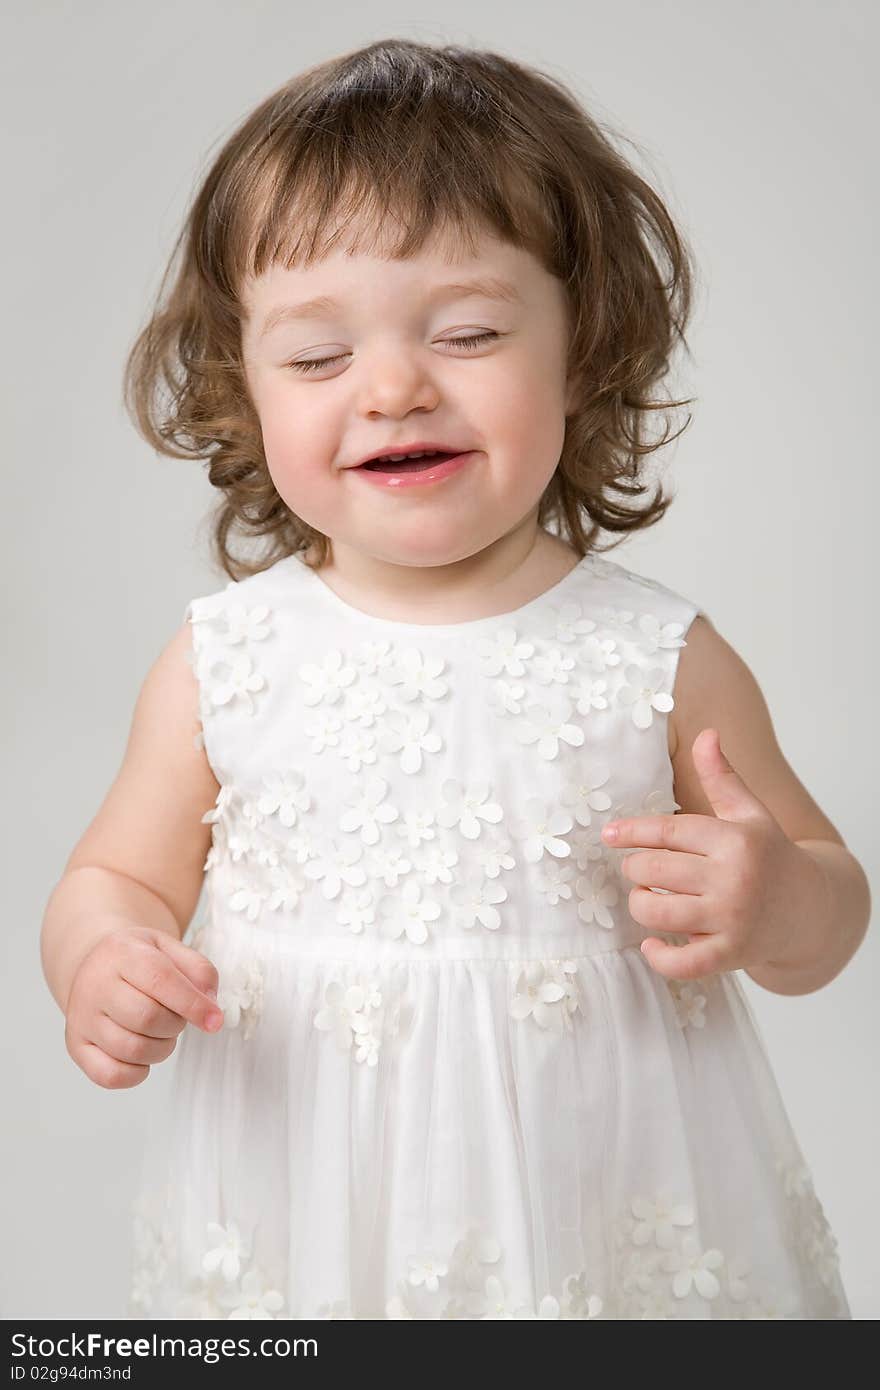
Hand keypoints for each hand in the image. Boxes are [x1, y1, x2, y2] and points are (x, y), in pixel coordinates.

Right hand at [65, 924, 222, 1089]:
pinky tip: (143, 1056)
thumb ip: (199, 971)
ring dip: (161, 1049)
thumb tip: (210, 1005)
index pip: (160, 980)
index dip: (193, 1004)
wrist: (96, 964)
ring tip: (161, 1033)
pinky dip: (137, 1073)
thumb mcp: (170, 949)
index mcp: (122, 953)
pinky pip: (110, 1076)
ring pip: (131, 1050)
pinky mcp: (76, 1046)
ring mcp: (81, 1018)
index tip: (215, 1021)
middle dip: (175, 1025)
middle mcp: (95, 985)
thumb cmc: (139, 960)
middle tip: (177, 1017)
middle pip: (146, 1018)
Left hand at [600, 727, 824, 980]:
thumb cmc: (769, 856)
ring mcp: (732, 919)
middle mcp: (733, 878)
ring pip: (659, 912)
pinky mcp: (731, 954)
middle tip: (639, 870)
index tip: (608, 835)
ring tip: (647, 898)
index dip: (631, 832)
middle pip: (655, 870)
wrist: (809, 909)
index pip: (667, 831)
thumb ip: (722, 777)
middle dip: (636, 869)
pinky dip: (659, 956)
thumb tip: (707, 733)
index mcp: (735, 839)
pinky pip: (682, 963)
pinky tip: (653, 942)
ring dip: (640, 905)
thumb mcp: (750, 813)